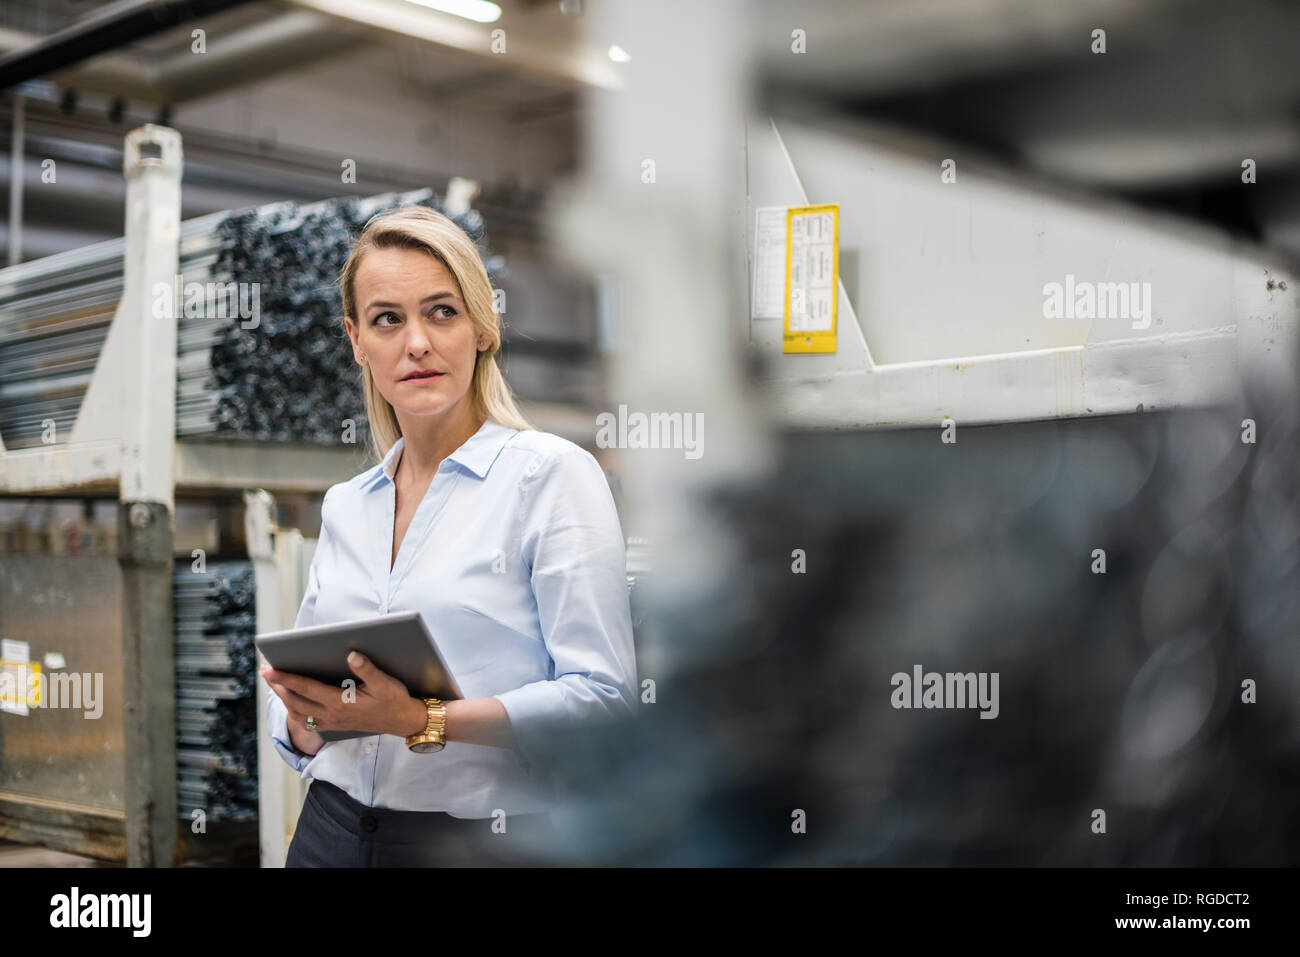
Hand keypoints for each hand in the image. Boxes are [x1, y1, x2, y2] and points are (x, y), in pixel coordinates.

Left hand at [261, 652, 425, 741]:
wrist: (403, 722)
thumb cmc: (395, 700)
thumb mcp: (385, 683)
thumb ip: (368, 669)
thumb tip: (352, 654)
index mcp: (341, 703)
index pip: (306, 688)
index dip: (286, 678)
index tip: (270, 669)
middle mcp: (332, 715)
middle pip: (295, 701)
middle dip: (278, 686)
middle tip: (265, 672)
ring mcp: (332, 723)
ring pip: (298, 713)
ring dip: (284, 699)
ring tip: (275, 684)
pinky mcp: (334, 727)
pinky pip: (307, 721)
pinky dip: (295, 711)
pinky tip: (292, 702)